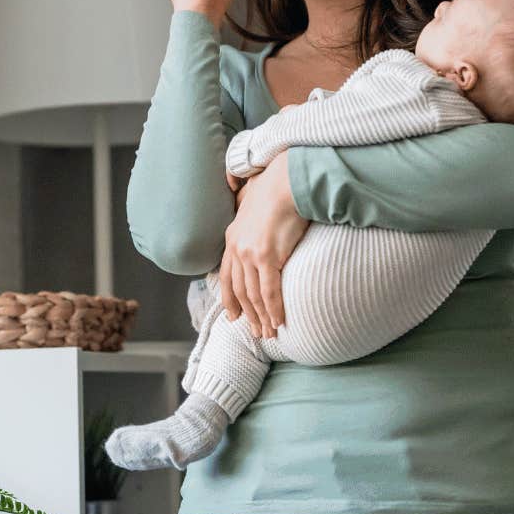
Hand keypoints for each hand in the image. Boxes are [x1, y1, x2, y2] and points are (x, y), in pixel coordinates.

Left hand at [218, 150, 307, 338]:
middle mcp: (236, 248)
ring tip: (269, 333)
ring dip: (262, 317)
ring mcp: (250, 253)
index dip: (230, 298)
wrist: (287, 180)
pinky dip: (274, 309)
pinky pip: (269, 291)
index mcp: (231, 237)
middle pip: (239, 290)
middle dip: (248, 314)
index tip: (234, 316)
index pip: (226, 276)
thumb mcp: (254, 202)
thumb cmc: (276, 188)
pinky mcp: (266, 256)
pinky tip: (279, 321)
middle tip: (256, 332)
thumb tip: (249, 207)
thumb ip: (249, 212)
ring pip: (253, 295)